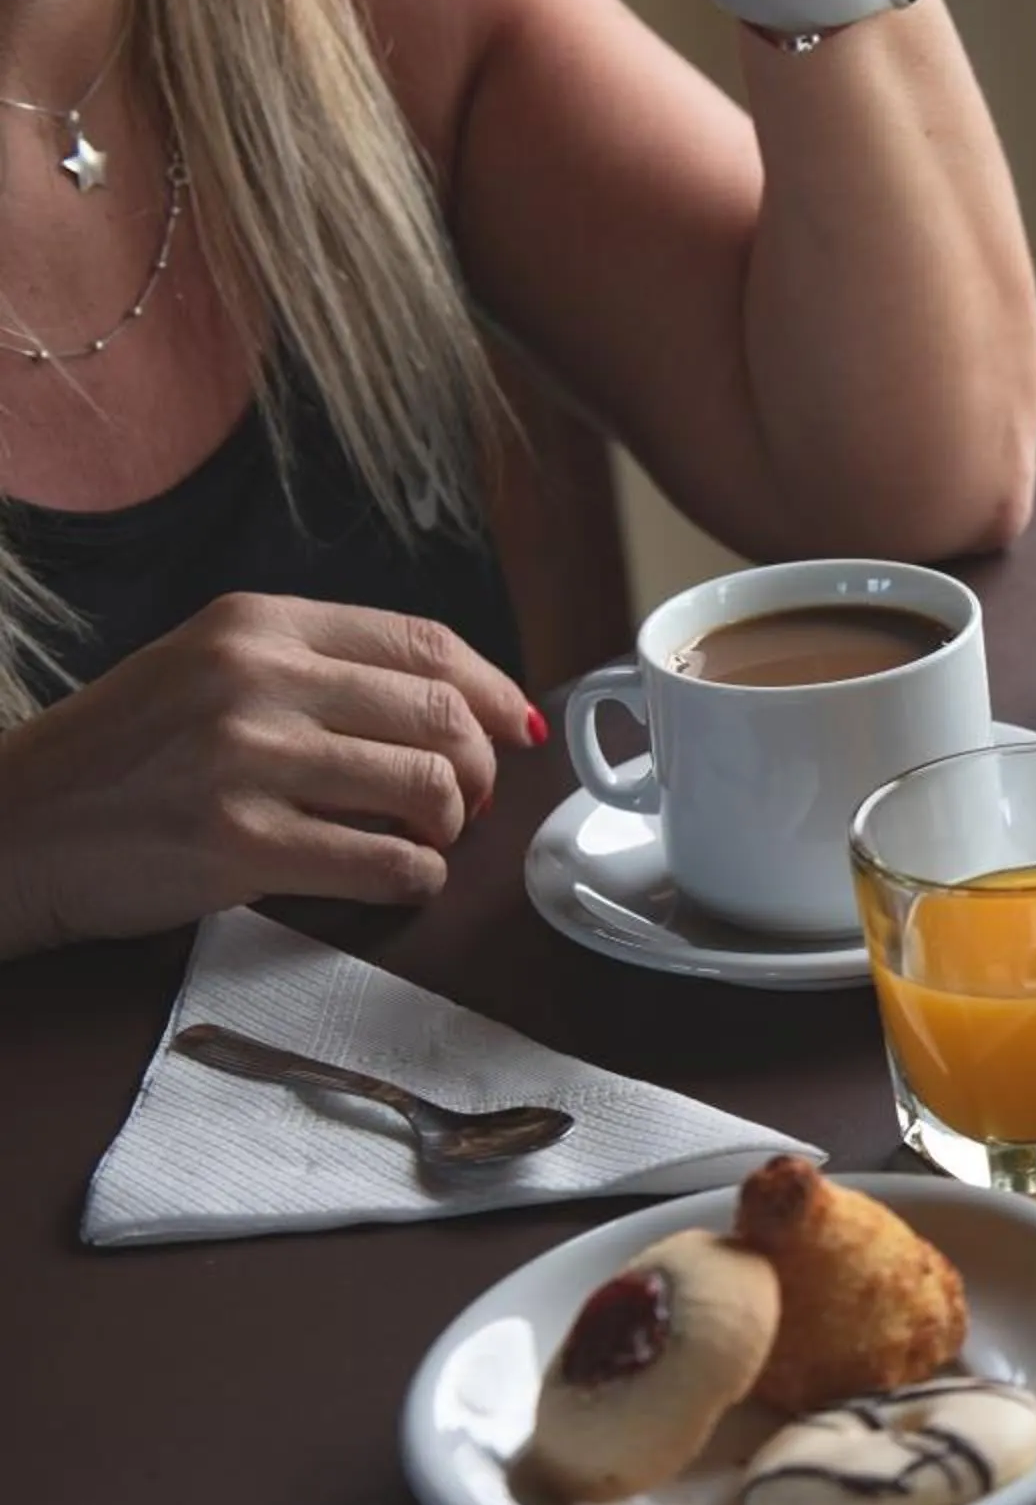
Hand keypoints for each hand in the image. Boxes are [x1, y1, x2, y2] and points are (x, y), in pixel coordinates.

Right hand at [0, 594, 539, 953]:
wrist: (10, 827)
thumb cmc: (122, 758)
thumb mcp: (207, 670)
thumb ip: (319, 675)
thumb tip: (463, 710)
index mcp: (256, 625)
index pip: (424, 642)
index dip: (494, 691)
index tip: (517, 727)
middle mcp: (254, 679)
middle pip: (443, 717)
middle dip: (481, 769)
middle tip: (467, 802)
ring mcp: (246, 761)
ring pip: (429, 789)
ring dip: (450, 828)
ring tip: (424, 840)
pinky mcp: (237, 844)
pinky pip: (386, 863)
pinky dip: (416, 878)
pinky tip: (399, 879)